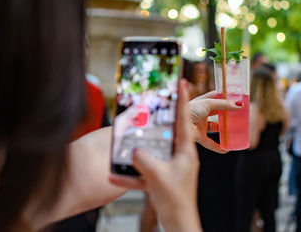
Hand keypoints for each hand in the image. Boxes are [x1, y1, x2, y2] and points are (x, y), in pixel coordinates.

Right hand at [109, 79, 201, 231]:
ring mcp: (171, 166)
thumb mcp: (157, 176)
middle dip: (161, 119)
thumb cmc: (175, 200)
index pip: (184, 120)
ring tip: (131, 141)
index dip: (182, 100)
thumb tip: (133, 150)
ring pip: (155, 150)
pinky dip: (132, 174)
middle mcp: (180, 156)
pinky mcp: (162, 177)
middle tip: (155, 103)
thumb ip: (143, 160)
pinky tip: (115, 177)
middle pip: (170, 132)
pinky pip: (145, 170)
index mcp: (185, 152)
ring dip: (142, 148)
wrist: (178, 222)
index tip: (183, 82)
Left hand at [189, 91, 241, 152]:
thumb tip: (239, 105)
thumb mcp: (208, 103)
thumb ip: (224, 104)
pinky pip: (210, 143)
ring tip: (235, 131)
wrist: (178, 122)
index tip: (238, 100)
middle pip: (218, 113)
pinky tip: (226, 149)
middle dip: (228, 115)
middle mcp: (202, 113)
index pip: (217, 98)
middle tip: (240, 115)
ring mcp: (200, 125)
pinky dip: (218, 147)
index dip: (226, 98)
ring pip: (215, 128)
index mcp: (203, 102)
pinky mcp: (199, 136)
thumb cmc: (191, 109)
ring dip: (224, 130)